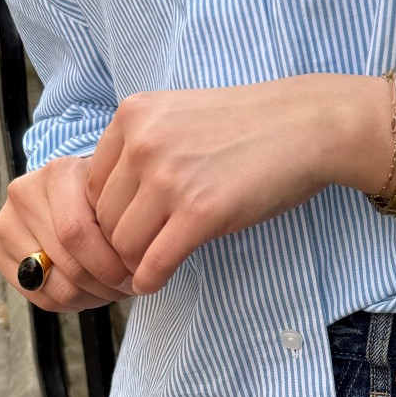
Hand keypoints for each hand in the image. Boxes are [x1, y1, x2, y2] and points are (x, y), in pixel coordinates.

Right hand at [0, 155, 135, 312]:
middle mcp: (23, 195)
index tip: (136, 275)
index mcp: (57, 174)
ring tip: (112, 290)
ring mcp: (6, 225)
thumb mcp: (119, 195)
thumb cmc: (102, 195)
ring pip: (55, 286)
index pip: (76, 233)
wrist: (71, 191)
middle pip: (68, 263)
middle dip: (106, 285)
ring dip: (91, 298)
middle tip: (128, 288)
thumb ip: (127, 222)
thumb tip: (140, 269)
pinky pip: (39, 296)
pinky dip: (70, 304)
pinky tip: (88, 292)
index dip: (110, 265)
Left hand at [88, 76, 392, 294]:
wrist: (306, 126)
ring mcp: (170, 178)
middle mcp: (143, 143)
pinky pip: (153, 263)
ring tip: (149, 269)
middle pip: (101, 218)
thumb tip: (112, 202)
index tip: (126, 232)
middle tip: (135, 259)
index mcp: (132, 115)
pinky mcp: (200, 212)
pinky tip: (158, 281)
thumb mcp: (179, 117)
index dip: (104, 217)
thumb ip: (142, 147)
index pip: (89, 185)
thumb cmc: (249, 128)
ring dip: (133, 265)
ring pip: (122, 245)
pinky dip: (150, 280)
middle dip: (116, 245)